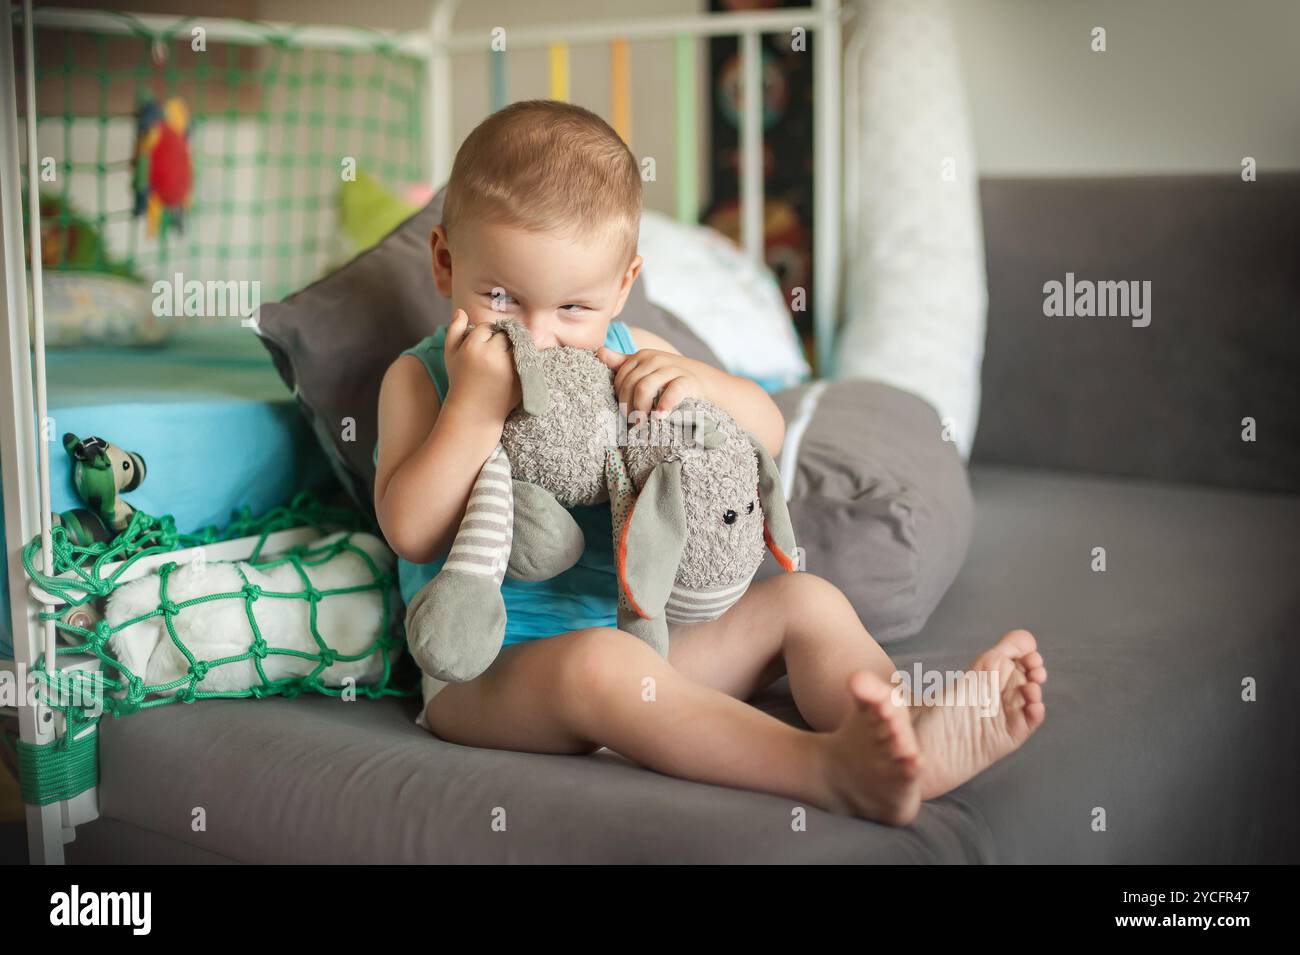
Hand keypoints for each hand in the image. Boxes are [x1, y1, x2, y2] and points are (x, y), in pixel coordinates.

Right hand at [443, 309, 522, 423]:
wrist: (474, 414)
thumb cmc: (460, 382)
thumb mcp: (450, 356)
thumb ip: (453, 331)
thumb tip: (461, 311)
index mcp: (473, 347)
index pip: (486, 327)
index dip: (484, 336)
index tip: (481, 348)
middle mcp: (492, 355)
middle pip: (504, 334)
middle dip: (500, 341)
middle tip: (494, 354)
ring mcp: (509, 367)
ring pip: (517, 344)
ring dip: (512, 348)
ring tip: (502, 361)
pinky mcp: (521, 378)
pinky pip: (527, 358)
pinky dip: (523, 358)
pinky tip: (513, 367)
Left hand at [598, 346, 705, 418]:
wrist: (700, 383)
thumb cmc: (666, 380)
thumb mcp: (644, 371)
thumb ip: (621, 363)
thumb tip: (600, 352)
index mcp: (641, 357)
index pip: (621, 378)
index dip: (620, 398)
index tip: (625, 414)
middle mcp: (654, 359)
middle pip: (630, 384)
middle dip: (629, 406)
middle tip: (632, 424)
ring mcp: (671, 368)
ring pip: (644, 387)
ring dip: (640, 409)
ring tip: (642, 425)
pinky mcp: (687, 381)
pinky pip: (672, 391)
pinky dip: (664, 405)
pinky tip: (660, 417)